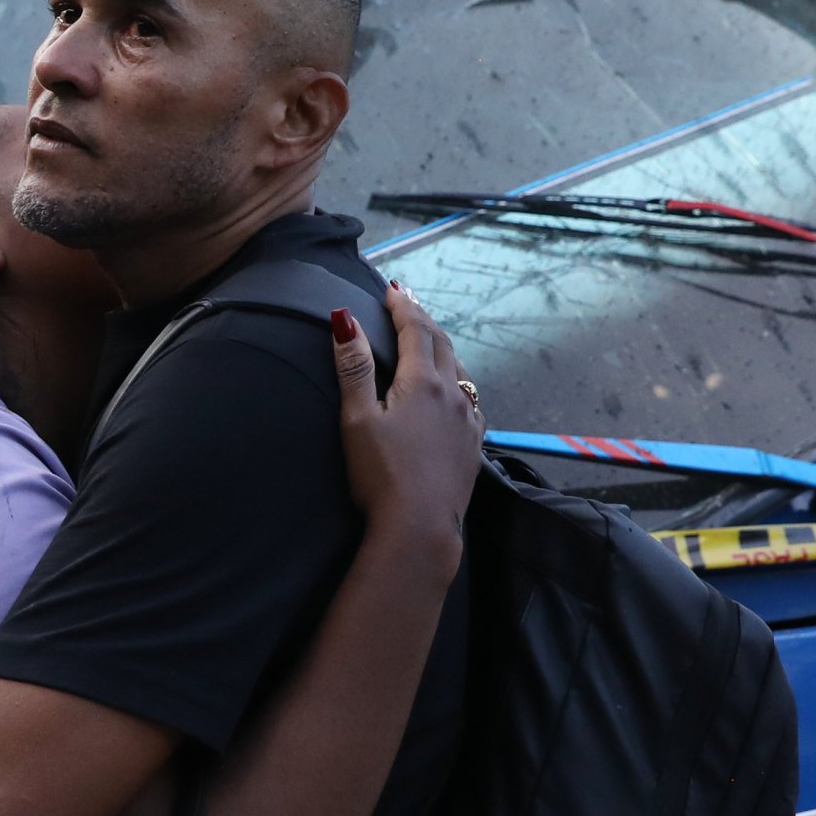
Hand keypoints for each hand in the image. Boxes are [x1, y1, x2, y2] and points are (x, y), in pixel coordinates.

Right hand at [336, 285, 478, 567]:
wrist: (419, 528)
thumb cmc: (381, 475)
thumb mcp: (357, 420)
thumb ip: (353, 368)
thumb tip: (343, 319)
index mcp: (423, 383)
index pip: (416, 330)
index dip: (403, 306)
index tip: (392, 288)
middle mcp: (452, 395)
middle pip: (442, 343)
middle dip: (423, 319)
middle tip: (408, 302)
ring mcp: (468, 421)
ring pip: (459, 370)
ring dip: (442, 347)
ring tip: (429, 338)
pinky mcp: (473, 445)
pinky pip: (470, 399)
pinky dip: (457, 381)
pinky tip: (454, 390)